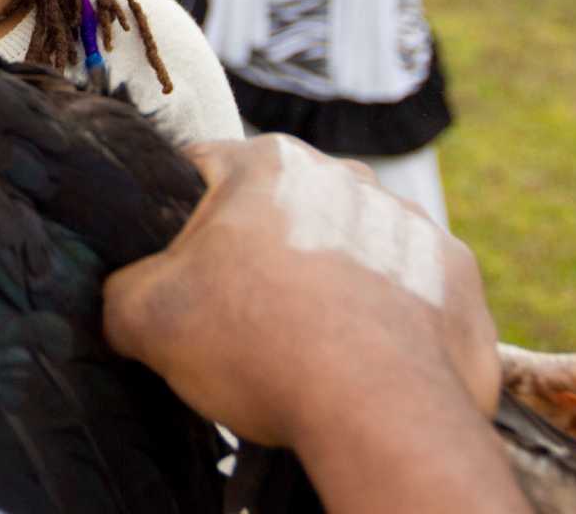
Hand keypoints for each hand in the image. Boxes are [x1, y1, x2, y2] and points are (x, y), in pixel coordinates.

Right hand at [103, 135, 499, 450]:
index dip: (177, 223)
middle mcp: (343, 174)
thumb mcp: (143, 318)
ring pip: (345, 243)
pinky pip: (407, 287)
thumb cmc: (260, 347)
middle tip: (241, 317)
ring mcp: (407, 222)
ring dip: (326, 279)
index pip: (199, 171)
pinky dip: (385, 316)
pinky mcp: (456, 274)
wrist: (379, 413)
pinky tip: (363, 358)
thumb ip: (119, 289)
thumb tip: (126, 297)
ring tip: (308, 344)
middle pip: (278, 208)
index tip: (180, 273)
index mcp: (267, 162)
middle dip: (259, 253)